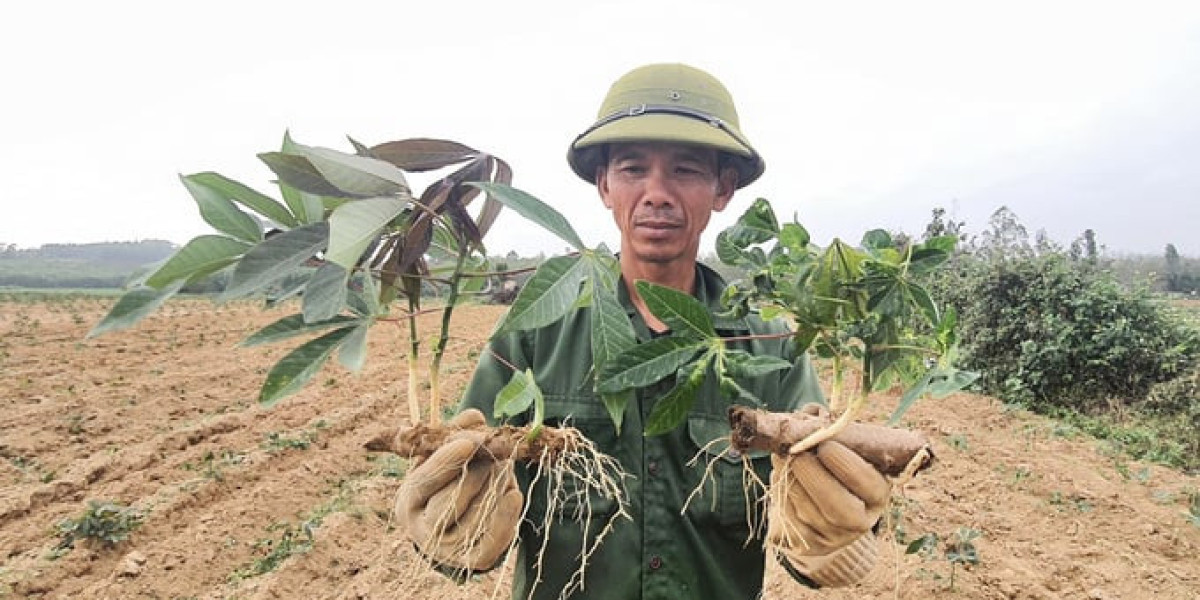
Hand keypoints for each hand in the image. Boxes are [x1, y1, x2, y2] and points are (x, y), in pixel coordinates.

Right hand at [397, 409, 522, 572]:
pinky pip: (492, 541)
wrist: (453, 528)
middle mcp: (423, 531)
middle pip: (450, 502)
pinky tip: (514, 494)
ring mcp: (448, 550)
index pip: (422, 484)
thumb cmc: (447, 484)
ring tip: (504, 466)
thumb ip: (456, 434)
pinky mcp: (473, 560)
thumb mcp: (442, 458)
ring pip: (474, 518)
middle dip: (476, 472)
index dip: (444, 463)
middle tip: (496, 451)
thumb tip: (473, 417)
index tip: (467, 443)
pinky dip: (506, 517)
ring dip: (494, 487)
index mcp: (408, 502)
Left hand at [768, 436, 890, 586]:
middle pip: (837, 506)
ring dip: (791, 479)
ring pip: (808, 510)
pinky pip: (790, 518)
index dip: (846, 464)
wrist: (823, 504)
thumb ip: (833, 431)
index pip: (868, 483)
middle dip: (812, 474)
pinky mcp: (808, 543)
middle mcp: (861, 521)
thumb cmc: (836, 466)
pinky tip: (782, 475)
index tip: (825, 444)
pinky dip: (781, 493)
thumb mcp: (845, 448)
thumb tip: (810, 415)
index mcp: (878, 493)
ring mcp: (834, 537)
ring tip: (784, 456)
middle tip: (797, 452)